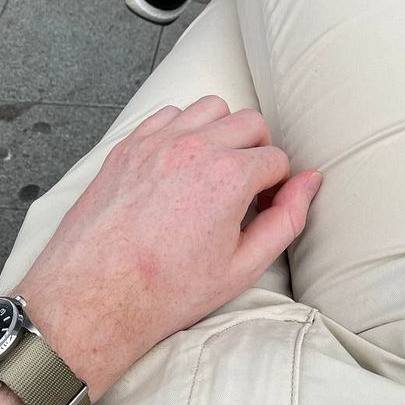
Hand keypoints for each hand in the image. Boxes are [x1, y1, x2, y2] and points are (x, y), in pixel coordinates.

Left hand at [12, 96, 321, 399]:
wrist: (94, 297)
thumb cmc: (165, 290)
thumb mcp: (242, 267)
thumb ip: (287, 219)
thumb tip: (310, 183)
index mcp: (230, 176)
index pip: (278, 157)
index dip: (278, 185)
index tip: (262, 207)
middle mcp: (195, 147)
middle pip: (250, 121)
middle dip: (258, 151)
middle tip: (245, 188)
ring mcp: (157, 141)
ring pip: (210, 108)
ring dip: (221, 131)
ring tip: (213, 169)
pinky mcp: (128, 145)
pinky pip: (168, 114)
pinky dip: (182, 130)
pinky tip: (179, 164)